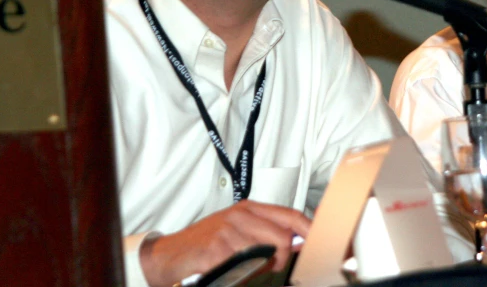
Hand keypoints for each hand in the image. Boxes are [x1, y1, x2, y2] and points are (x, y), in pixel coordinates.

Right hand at [139, 200, 310, 286]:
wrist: (166, 255)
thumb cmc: (203, 245)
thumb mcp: (237, 232)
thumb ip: (267, 235)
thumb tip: (298, 243)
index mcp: (249, 209)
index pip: (291, 215)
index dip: (309, 230)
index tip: (320, 242)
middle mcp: (241, 215)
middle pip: (283, 238)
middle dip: (282, 260)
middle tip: (267, 268)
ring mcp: (228, 231)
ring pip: (266, 256)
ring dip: (260, 271)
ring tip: (242, 271)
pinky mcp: (216, 250)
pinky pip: (244, 270)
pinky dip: (240, 277)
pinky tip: (228, 274)